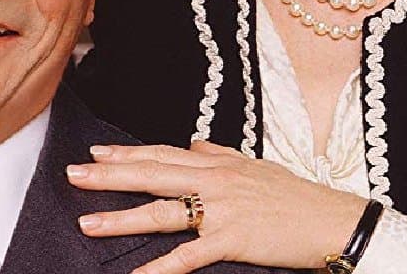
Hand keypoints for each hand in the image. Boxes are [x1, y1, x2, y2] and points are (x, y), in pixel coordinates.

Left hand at [67, 139, 365, 272]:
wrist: (333, 220)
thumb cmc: (296, 196)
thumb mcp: (256, 167)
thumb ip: (221, 154)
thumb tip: (194, 144)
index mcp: (218, 164)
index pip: (163, 154)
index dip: (128, 153)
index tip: (96, 151)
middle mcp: (215, 181)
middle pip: (152, 175)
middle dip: (110, 176)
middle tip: (73, 174)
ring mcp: (222, 210)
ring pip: (161, 213)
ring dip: (121, 219)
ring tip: (87, 223)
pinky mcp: (232, 239)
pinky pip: (188, 258)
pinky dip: (159, 269)